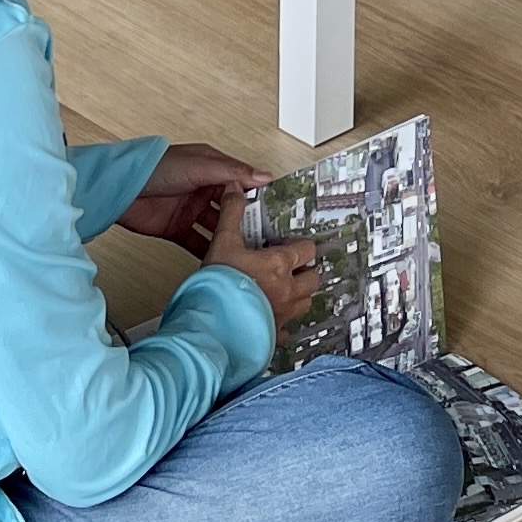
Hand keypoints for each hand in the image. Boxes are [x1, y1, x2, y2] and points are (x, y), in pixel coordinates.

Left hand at [120, 143, 260, 249]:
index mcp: (211, 168)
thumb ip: (231, 172)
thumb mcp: (199, 166)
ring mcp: (190, 210)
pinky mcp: (177, 230)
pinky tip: (221, 260)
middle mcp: (203, 189)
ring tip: (247, 250)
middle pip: (232, 207)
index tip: (277, 209)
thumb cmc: (155, 168)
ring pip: (217, 227)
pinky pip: (198, 243)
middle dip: (247, 220)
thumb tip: (263, 175)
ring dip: (230, 237)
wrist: (120, 191)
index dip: (258, 194)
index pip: (242, 182)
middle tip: (266, 236)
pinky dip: (209, 251)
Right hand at [202, 196, 317, 332]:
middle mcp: (287, 290)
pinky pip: (287, 331)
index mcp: (279, 265)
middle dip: (304, 271)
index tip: (287, 245)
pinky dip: (284, 326)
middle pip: (313, 278)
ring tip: (283, 290)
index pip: (307, 249)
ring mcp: (282, 314)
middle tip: (290, 267)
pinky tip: (273, 321)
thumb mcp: (223, 241)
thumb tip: (235, 187)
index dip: (299, 245)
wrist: (209, 324)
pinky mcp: (273, 334)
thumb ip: (232, 213)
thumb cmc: (217, 285)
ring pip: (305, 303)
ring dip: (299, 295)